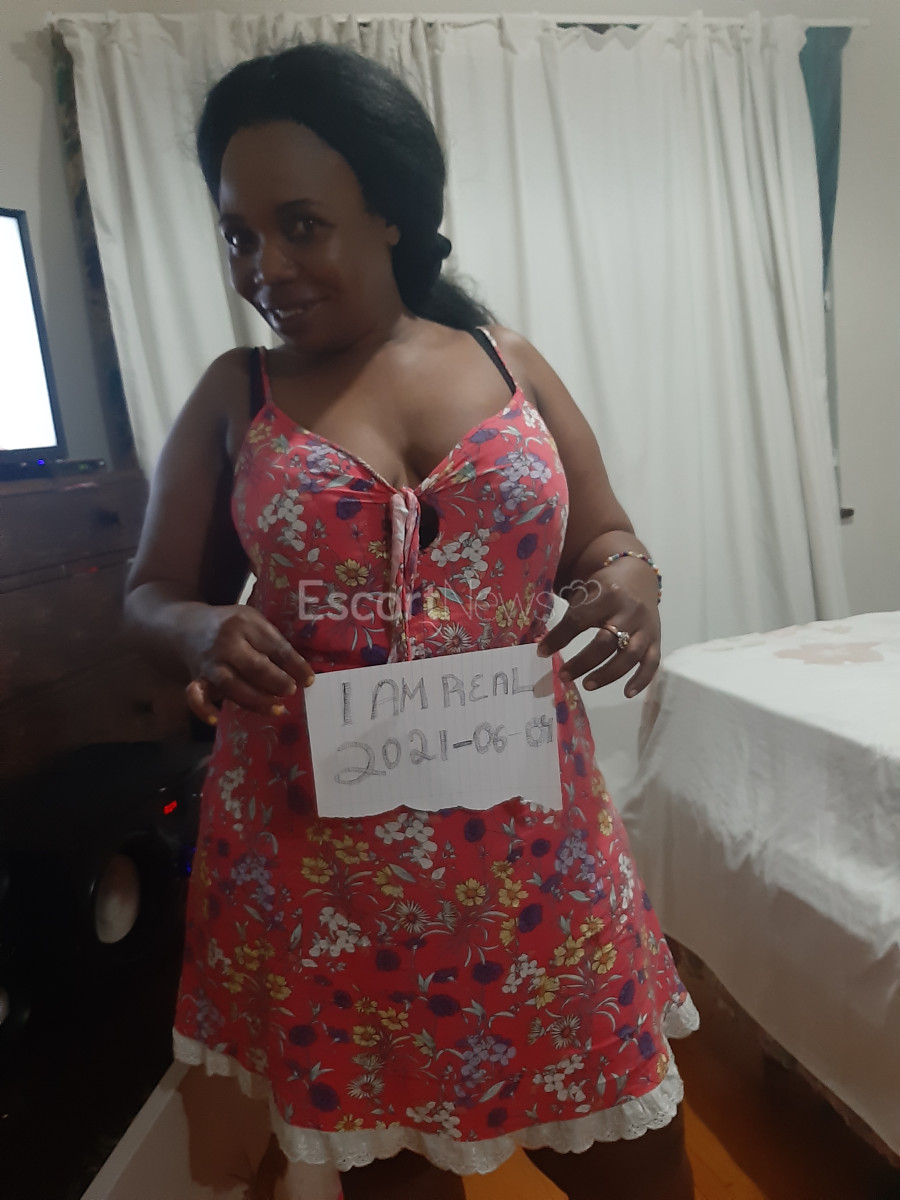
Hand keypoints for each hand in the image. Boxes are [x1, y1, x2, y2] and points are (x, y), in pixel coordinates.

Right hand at [182, 605, 313, 721]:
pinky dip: (204, 709)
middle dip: (276, 681)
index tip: (309, 680)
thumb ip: (272, 642)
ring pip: (231, 685)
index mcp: (245, 623)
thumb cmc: (231, 626)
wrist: (187, 626)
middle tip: (291, 691)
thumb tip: (301, 672)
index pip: (275, 646)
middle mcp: (226, 643)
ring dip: (255, 700)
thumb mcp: (253, 621)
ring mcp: (209, 662)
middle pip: (254, 666)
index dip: (294, 665)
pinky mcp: (196, 678)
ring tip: (277, 708)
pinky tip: (217, 719)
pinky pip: (195, 696)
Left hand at [537, 559, 660, 697]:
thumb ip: (571, 616)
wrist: (639, 576)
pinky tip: (627, 693)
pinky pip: (652, 662)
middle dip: (583, 662)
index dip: (559, 637)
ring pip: (629, 655)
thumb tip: (545, 647)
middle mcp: (629, 612)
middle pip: (606, 641)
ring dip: (608, 674)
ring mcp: (645, 627)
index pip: (579, 620)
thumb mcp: (587, 592)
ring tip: (587, 685)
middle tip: (564, 676)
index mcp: (607, 595)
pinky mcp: (656, 639)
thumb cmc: (605, 588)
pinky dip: (642, 679)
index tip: (542, 652)